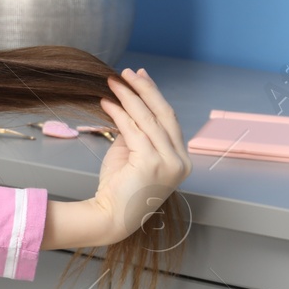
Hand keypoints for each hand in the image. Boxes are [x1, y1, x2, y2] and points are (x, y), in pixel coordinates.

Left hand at [88, 67, 193, 245]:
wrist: (111, 216)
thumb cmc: (119, 186)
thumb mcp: (132, 153)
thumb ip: (137, 132)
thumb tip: (129, 104)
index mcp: (180, 158)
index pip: (169, 119)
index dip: (154, 95)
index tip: (140, 76)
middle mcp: (180, 160)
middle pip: (164, 115)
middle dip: (145, 89)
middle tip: (128, 72)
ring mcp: (169, 163)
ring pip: (149, 120)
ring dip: (129, 97)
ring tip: (113, 82)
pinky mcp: (152, 164)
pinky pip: (134, 131)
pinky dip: (120, 113)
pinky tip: (107, 102)